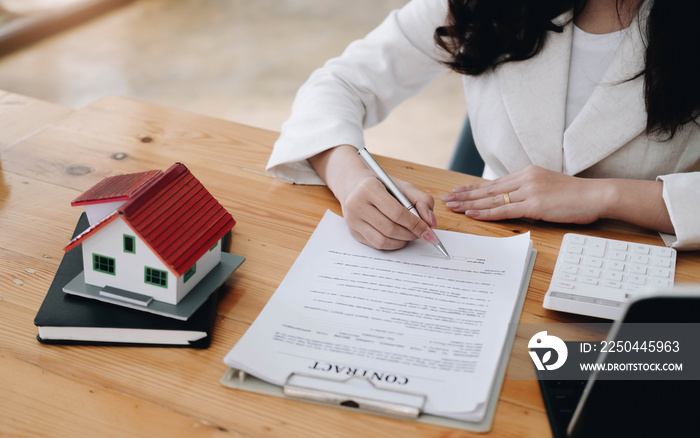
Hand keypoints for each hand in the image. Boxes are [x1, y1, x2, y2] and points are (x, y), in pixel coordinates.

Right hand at [309, 145, 439, 249]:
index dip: (416, 225)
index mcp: (369, 188)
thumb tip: (431, 223)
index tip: (429, 232)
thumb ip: (422, 201)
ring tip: (410, 235)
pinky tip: (398, 238)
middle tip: (421, 234)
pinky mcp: (352, 231)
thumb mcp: (404, 187)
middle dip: (410, 234)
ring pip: (382, 240)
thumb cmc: (382, 186)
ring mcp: (352, 220)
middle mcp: (356, 204)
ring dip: (401, 242)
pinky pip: (375, 245)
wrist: (354, 185)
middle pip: (389, 228)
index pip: (397, 213)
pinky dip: (391, 244)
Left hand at [441, 165, 604, 223]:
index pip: (494, 183)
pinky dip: (486, 213)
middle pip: (488, 189)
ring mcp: (529, 191)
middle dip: (465, 195)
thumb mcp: (548, 188)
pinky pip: (504, 210)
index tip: (458, 190)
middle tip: (447, 198)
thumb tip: (514, 201)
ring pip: (492, 199)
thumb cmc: (575, 195)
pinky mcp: (534, 204)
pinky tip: (472, 213)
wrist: (596, 194)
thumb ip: (530, 192)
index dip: (474, 188)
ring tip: (453, 206)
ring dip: (470, 204)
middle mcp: (525, 179)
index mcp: (527, 173)